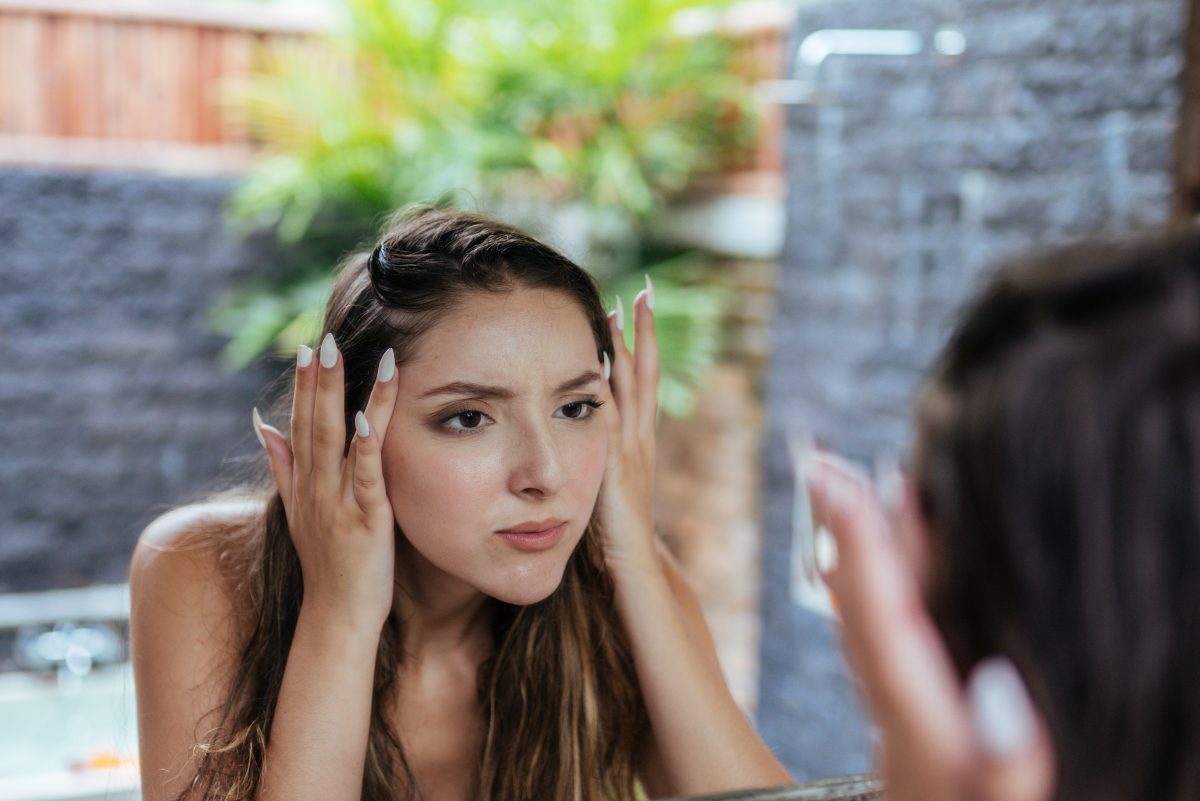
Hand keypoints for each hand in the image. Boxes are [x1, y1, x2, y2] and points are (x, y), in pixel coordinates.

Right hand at [254, 334, 399, 632]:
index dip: (305, 387)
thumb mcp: (300, 509)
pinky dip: (362, 448)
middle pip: (315, 425)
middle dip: (318, 382)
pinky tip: (364, 419)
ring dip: (341, 399)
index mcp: (306, 483)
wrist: (338, 616)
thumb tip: (260, 422)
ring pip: (338, 442)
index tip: (308, 347)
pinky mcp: (365, 521)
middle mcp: (317, 488)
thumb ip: (283, 464)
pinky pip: (364, 478)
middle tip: (321, 339)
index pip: (302, 425)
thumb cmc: (327, 563)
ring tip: (345, 361)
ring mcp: (338, 504)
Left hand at [597, 278, 659, 573]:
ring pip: (632, 385)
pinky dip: (608, 385)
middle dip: (641, 332)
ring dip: (627, 345)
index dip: (635, 349)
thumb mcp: (605, 493)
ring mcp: (633, 448)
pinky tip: (598, 359)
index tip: (628, 312)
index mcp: (636, 444)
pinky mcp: (618, 462)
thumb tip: (572, 455)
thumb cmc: (615, 541)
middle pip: (643, 373)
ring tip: (623, 306)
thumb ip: (598, 469)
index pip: (638, 385)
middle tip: (640, 291)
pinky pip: (613, 413)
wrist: (634, 570)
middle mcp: (640, 438)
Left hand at [805, 452, 1054, 800]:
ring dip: (856, 554)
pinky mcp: (904, 719)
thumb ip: (1005, 762)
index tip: (842, 486)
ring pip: (862, 616)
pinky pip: (877, 635)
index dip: (865, 549)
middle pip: (860, 605)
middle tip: (823, 465)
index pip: (883, 618)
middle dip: (845, 533)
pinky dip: (872, 590)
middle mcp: (890, 704)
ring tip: (848, 494)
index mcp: (913, 718)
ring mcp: (891, 709)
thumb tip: (1000, 687)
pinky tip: (870, 569)